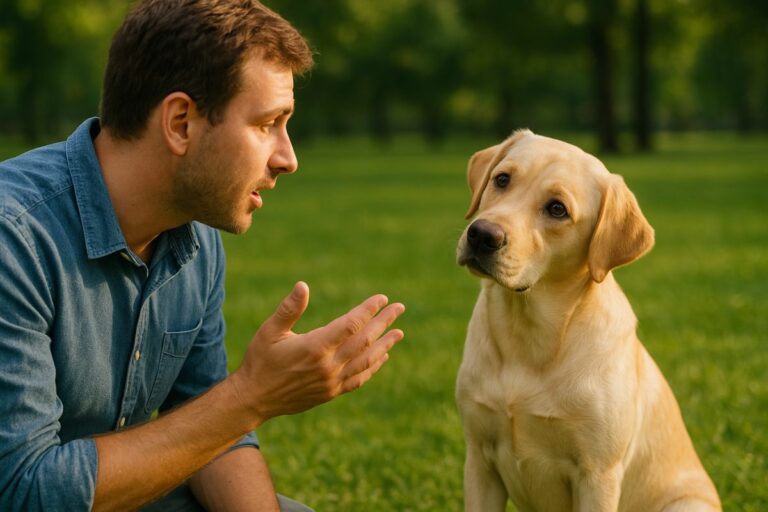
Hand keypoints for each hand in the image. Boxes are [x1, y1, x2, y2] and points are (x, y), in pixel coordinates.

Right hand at [231, 282, 404, 425]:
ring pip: (366, 360)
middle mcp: (328, 366)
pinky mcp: (331, 393)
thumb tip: (303, 285)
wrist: (253, 399)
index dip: (368, 310)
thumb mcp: (269, 331)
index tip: (382, 298)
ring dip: (385, 344)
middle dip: (383, 322)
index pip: (351, 325)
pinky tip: (383, 357)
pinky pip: (359, 378)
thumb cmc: (260, 360)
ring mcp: (331, 382)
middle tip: (399, 308)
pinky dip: (373, 366)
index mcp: (315, 347)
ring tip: (399, 332)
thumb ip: (289, 309)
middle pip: (364, 340)